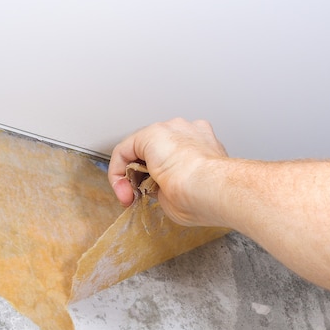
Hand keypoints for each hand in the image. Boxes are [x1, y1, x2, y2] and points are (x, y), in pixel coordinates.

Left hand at [108, 118, 228, 226]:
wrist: (212, 188)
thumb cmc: (206, 197)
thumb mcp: (184, 196)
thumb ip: (170, 188)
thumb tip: (159, 190)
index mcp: (203, 147)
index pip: (172, 158)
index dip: (155, 181)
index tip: (150, 200)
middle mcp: (188, 133)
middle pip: (154, 152)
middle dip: (142, 176)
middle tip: (137, 197)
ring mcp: (171, 129)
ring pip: (140, 149)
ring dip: (131, 173)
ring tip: (130, 195)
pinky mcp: (152, 133)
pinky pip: (125, 150)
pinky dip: (117, 169)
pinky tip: (122, 187)